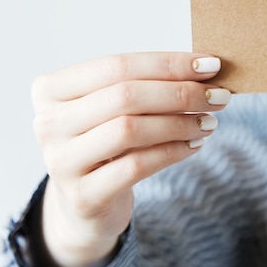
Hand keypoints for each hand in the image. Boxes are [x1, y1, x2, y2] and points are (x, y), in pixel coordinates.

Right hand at [30, 53, 229, 266]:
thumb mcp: (114, 109)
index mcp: (51, 89)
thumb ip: (147, 85)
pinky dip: (173, 151)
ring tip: (210, 121)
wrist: (85, 202)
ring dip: (180, 122)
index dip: (169, 64)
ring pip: (130, 130)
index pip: (117, 65)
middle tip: (219, 96)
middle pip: (125, 96)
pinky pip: (137, 166)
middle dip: (180, 93)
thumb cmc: (106, 142)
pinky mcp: (83, 195)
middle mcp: (47, 122)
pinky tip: (196, 144)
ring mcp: (61, 161)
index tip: (211, 64)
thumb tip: (205, 68)